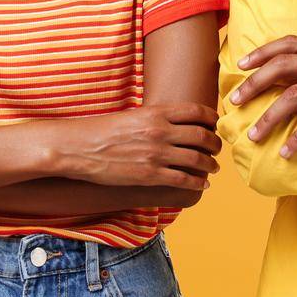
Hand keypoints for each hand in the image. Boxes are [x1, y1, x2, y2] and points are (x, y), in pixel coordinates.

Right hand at [61, 104, 222, 190]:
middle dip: (215, 143)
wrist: (78, 148)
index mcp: (156, 112)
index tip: (215, 124)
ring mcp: (156, 154)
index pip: (196, 112)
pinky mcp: (150, 175)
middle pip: (202, 136)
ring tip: (213, 167)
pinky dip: (197, 183)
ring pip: (197, 159)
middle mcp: (160, 131)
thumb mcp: (133, 116)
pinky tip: (201, 184)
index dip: (212, 118)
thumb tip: (174, 123)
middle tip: (218, 148)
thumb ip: (155, 118)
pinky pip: (183, 179)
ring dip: (210, 164)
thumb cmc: (102, 130)